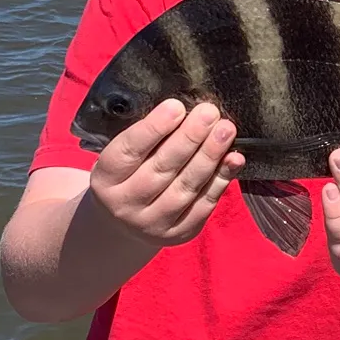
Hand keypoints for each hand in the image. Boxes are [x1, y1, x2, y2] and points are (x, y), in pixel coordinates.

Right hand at [88, 99, 241, 247]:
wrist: (122, 224)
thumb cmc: (126, 175)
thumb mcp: (121, 157)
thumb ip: (145, 138)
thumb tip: (184, 109)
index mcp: (105, 179)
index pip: (129, 151)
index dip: (153, 128)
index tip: (176, 106)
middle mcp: (125, 205)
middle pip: (162, 169)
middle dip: (189, 138)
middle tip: (209, 112)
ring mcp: (152, 223)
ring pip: (186, 187)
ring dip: (210, 156)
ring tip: (225, 130)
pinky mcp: (179, 233)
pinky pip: (204, 205)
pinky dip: (222, 179)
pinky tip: (234, 159)